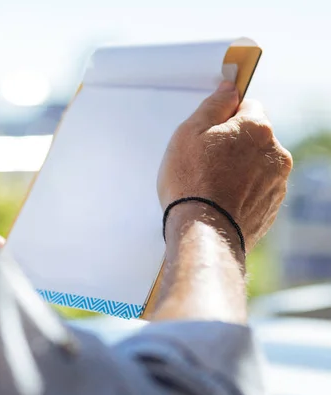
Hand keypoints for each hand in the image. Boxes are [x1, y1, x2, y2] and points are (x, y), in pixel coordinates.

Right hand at [157, 81, 291, 251]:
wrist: (204, 232)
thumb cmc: (191, 181)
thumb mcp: (189, 132)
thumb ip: (214, 105)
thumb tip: (230, 89)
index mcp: (257, 128)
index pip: (247, 105)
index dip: (224, 115)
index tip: (209, 129)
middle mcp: (276, 153)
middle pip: (253, 137)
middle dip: (231, 144)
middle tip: (202, 161)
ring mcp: (277, 183)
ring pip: (255, 164)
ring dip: (238, 168)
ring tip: (209, 184)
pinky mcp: (271, 207)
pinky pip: (256, 189)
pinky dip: (241, 191)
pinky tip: (219, 200)